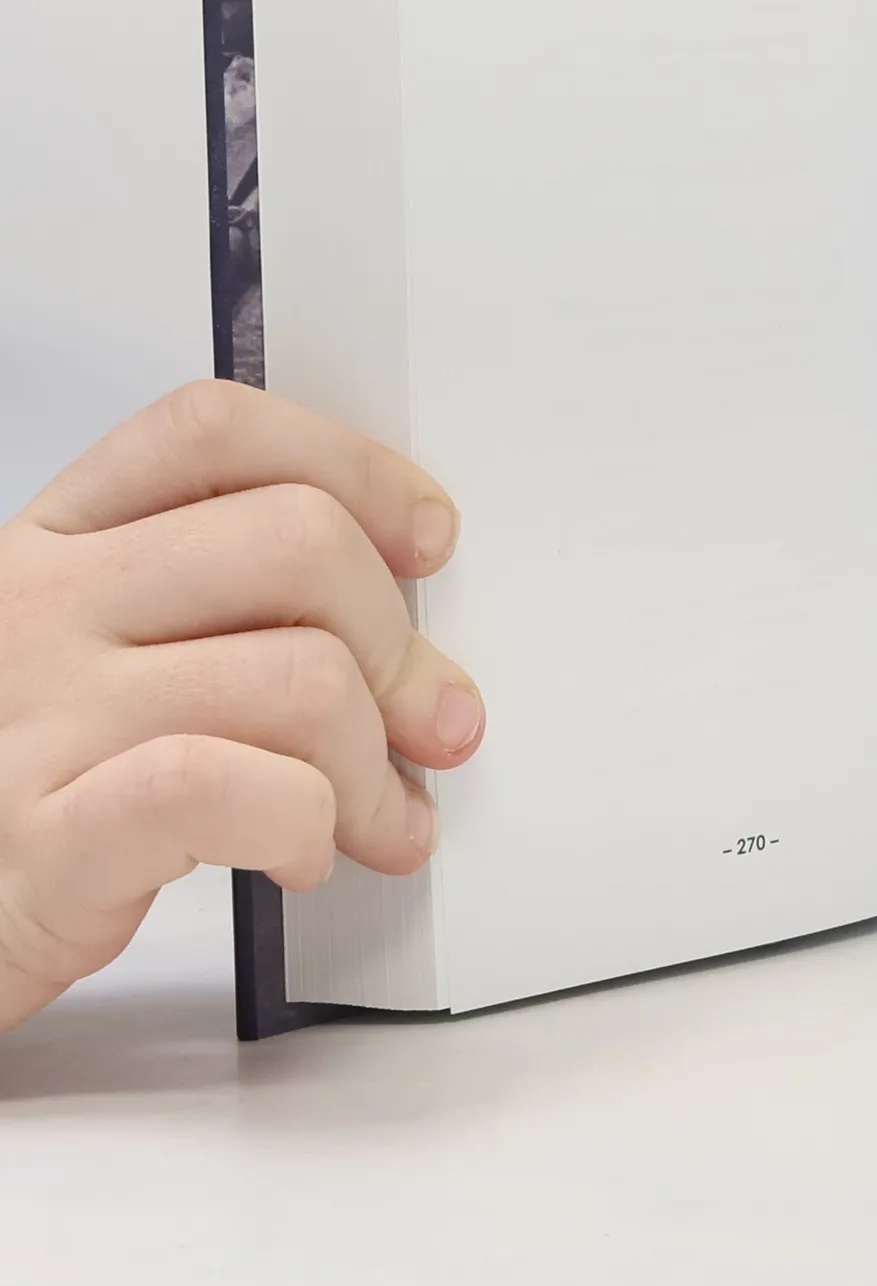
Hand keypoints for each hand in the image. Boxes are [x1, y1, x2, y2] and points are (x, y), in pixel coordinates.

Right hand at [0, 381, 483, 1032]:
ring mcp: (39, 718)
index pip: (217, 431)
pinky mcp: (50, 843)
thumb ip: (226, 608)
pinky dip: (307, 822)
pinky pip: (231, 789)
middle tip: (428, 719)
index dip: (355, 470)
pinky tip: (299, 853)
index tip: (425, 541)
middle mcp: (40, 605)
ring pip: (300, 676)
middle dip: (400, 642)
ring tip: (374, 817)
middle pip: (298, 543)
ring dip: (373, 763)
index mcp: (59, 541)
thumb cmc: (27, 793)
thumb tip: (415, 641)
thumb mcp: (101, 659)